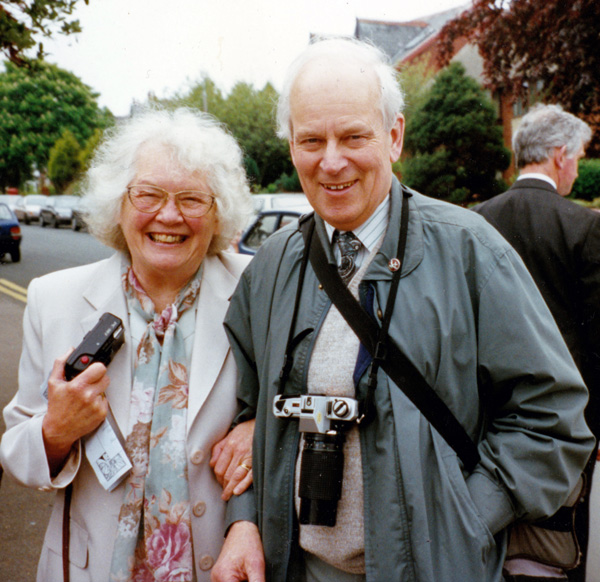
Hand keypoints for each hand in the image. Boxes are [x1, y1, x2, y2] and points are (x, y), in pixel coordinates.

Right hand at [42, 349, 109, 473]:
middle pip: (106, 377)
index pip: (100, 368)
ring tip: (86, 396)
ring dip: (98, 390)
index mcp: (78, 386)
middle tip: (89, 383)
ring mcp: (96, 405)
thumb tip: (70, 350)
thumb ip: (61, 363)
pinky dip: (99, 402)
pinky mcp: (101, 414)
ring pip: (105, 389)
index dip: (96, 367)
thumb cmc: (56, 406)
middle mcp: (89, 396)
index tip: (92, 370)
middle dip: (98, 378)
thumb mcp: (54, 383)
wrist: (58, 430)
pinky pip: (105, 401)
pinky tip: (88, 405)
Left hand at [210, 419, 254, 499]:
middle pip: (227, 474)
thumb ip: (219, 448)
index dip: (217, 478)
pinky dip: (243, 485)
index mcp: (230, 445)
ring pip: (236, 476)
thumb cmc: (246, 430)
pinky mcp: (258, 461)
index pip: (219, 467)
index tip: (219, 482)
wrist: (264, 425)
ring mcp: (249, 457)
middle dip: (224, 485)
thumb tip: (211, 464)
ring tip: (228, 496)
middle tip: (224, 493)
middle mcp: (238, 452)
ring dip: (230, 489)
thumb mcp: (230, 435)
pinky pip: (250, 476)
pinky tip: (237, 492)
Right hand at [211, 521, 264, 581]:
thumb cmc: (248, 542)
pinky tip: (244, 577)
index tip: (254, 581)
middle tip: (252, 576)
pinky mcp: (219, 576)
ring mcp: (216, 577)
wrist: (242, 528)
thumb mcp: (257, 565)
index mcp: (223, 576)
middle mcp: (216, 578)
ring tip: (248, 575)